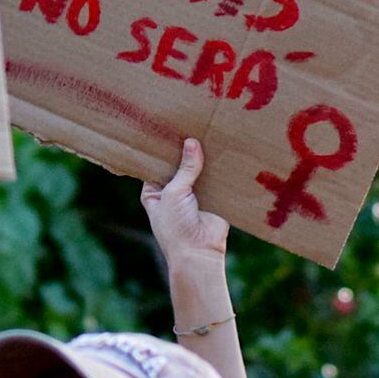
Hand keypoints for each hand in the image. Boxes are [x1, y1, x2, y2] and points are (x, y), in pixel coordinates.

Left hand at [142, 138, 227, 267]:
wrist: (199, 253)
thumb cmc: (175, 227)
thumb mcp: (174, 193)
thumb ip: (185, 168)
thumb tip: (191, 142)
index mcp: (154, 191)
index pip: (158, 164)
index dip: (164, 149)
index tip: (170, 127)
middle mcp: (173, 191)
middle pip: (180, 165)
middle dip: (187, 151)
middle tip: (193, 123)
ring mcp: (194, 194)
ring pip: (200, 171)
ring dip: (205, 158)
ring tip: (210, 131)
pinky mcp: (214, 198)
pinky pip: (217, 180)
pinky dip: (220, 169)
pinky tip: (224, 149)